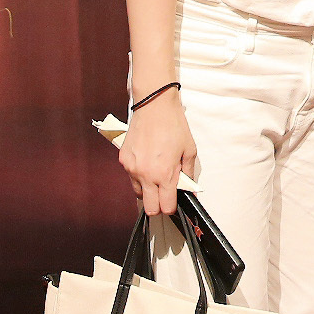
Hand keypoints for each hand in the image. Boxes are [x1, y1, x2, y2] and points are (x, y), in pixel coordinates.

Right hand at [118, 95, 196, 216]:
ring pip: (138, 193)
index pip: (165, 206)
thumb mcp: (189, 150)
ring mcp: (132, 168)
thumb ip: (189, 174)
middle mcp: (145, 175)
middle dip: (158, 205)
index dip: (171, 207)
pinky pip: (131, 177)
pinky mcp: (124, 160)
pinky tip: (147, 162)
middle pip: (149, 208)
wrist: (154, 105)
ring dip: (148, 190)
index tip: (174, 201)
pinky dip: (139, 175)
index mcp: (164, 174)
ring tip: (156, 174)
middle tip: (165, 194)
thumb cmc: (174, 125)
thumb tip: (189, 190)